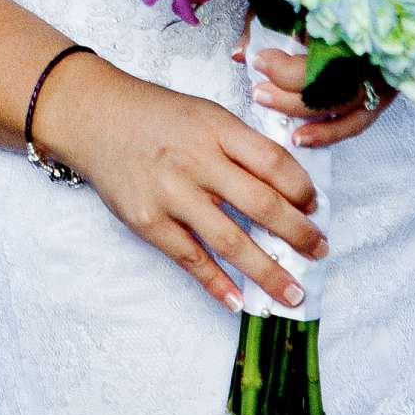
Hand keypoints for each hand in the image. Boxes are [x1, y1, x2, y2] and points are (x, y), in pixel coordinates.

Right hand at [32, 54, 329, 314]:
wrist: (95, 116)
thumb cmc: (158, 115)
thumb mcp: (205, 114)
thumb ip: (241, 145)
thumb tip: (287, 187)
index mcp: (217, 127)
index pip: (273, 162)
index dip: (301, 189)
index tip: (315, 207)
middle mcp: (197, 160)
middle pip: (261, 204)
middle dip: (297, 234)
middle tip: (319, 251)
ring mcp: (171, 193)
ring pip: (230, 240)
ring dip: (267, 271)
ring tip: (293, 293)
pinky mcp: (147, 220)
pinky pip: (190, 258)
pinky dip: (216, 283)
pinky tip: (239, 300)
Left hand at [232, 10, 397, 147]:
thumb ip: (263, 24)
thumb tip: (239, 55)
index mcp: (354, 23)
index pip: (319, 61)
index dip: (284, 68)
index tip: (259, 61)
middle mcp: (374, 52)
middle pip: (332, 88)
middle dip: (289, 95)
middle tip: (258, 91)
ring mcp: (383, 75)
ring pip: (345, 108)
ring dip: (305, 116)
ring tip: (271, 110)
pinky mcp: (385, 93)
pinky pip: (359, 122)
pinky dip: (330, 133)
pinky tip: (301, 138)